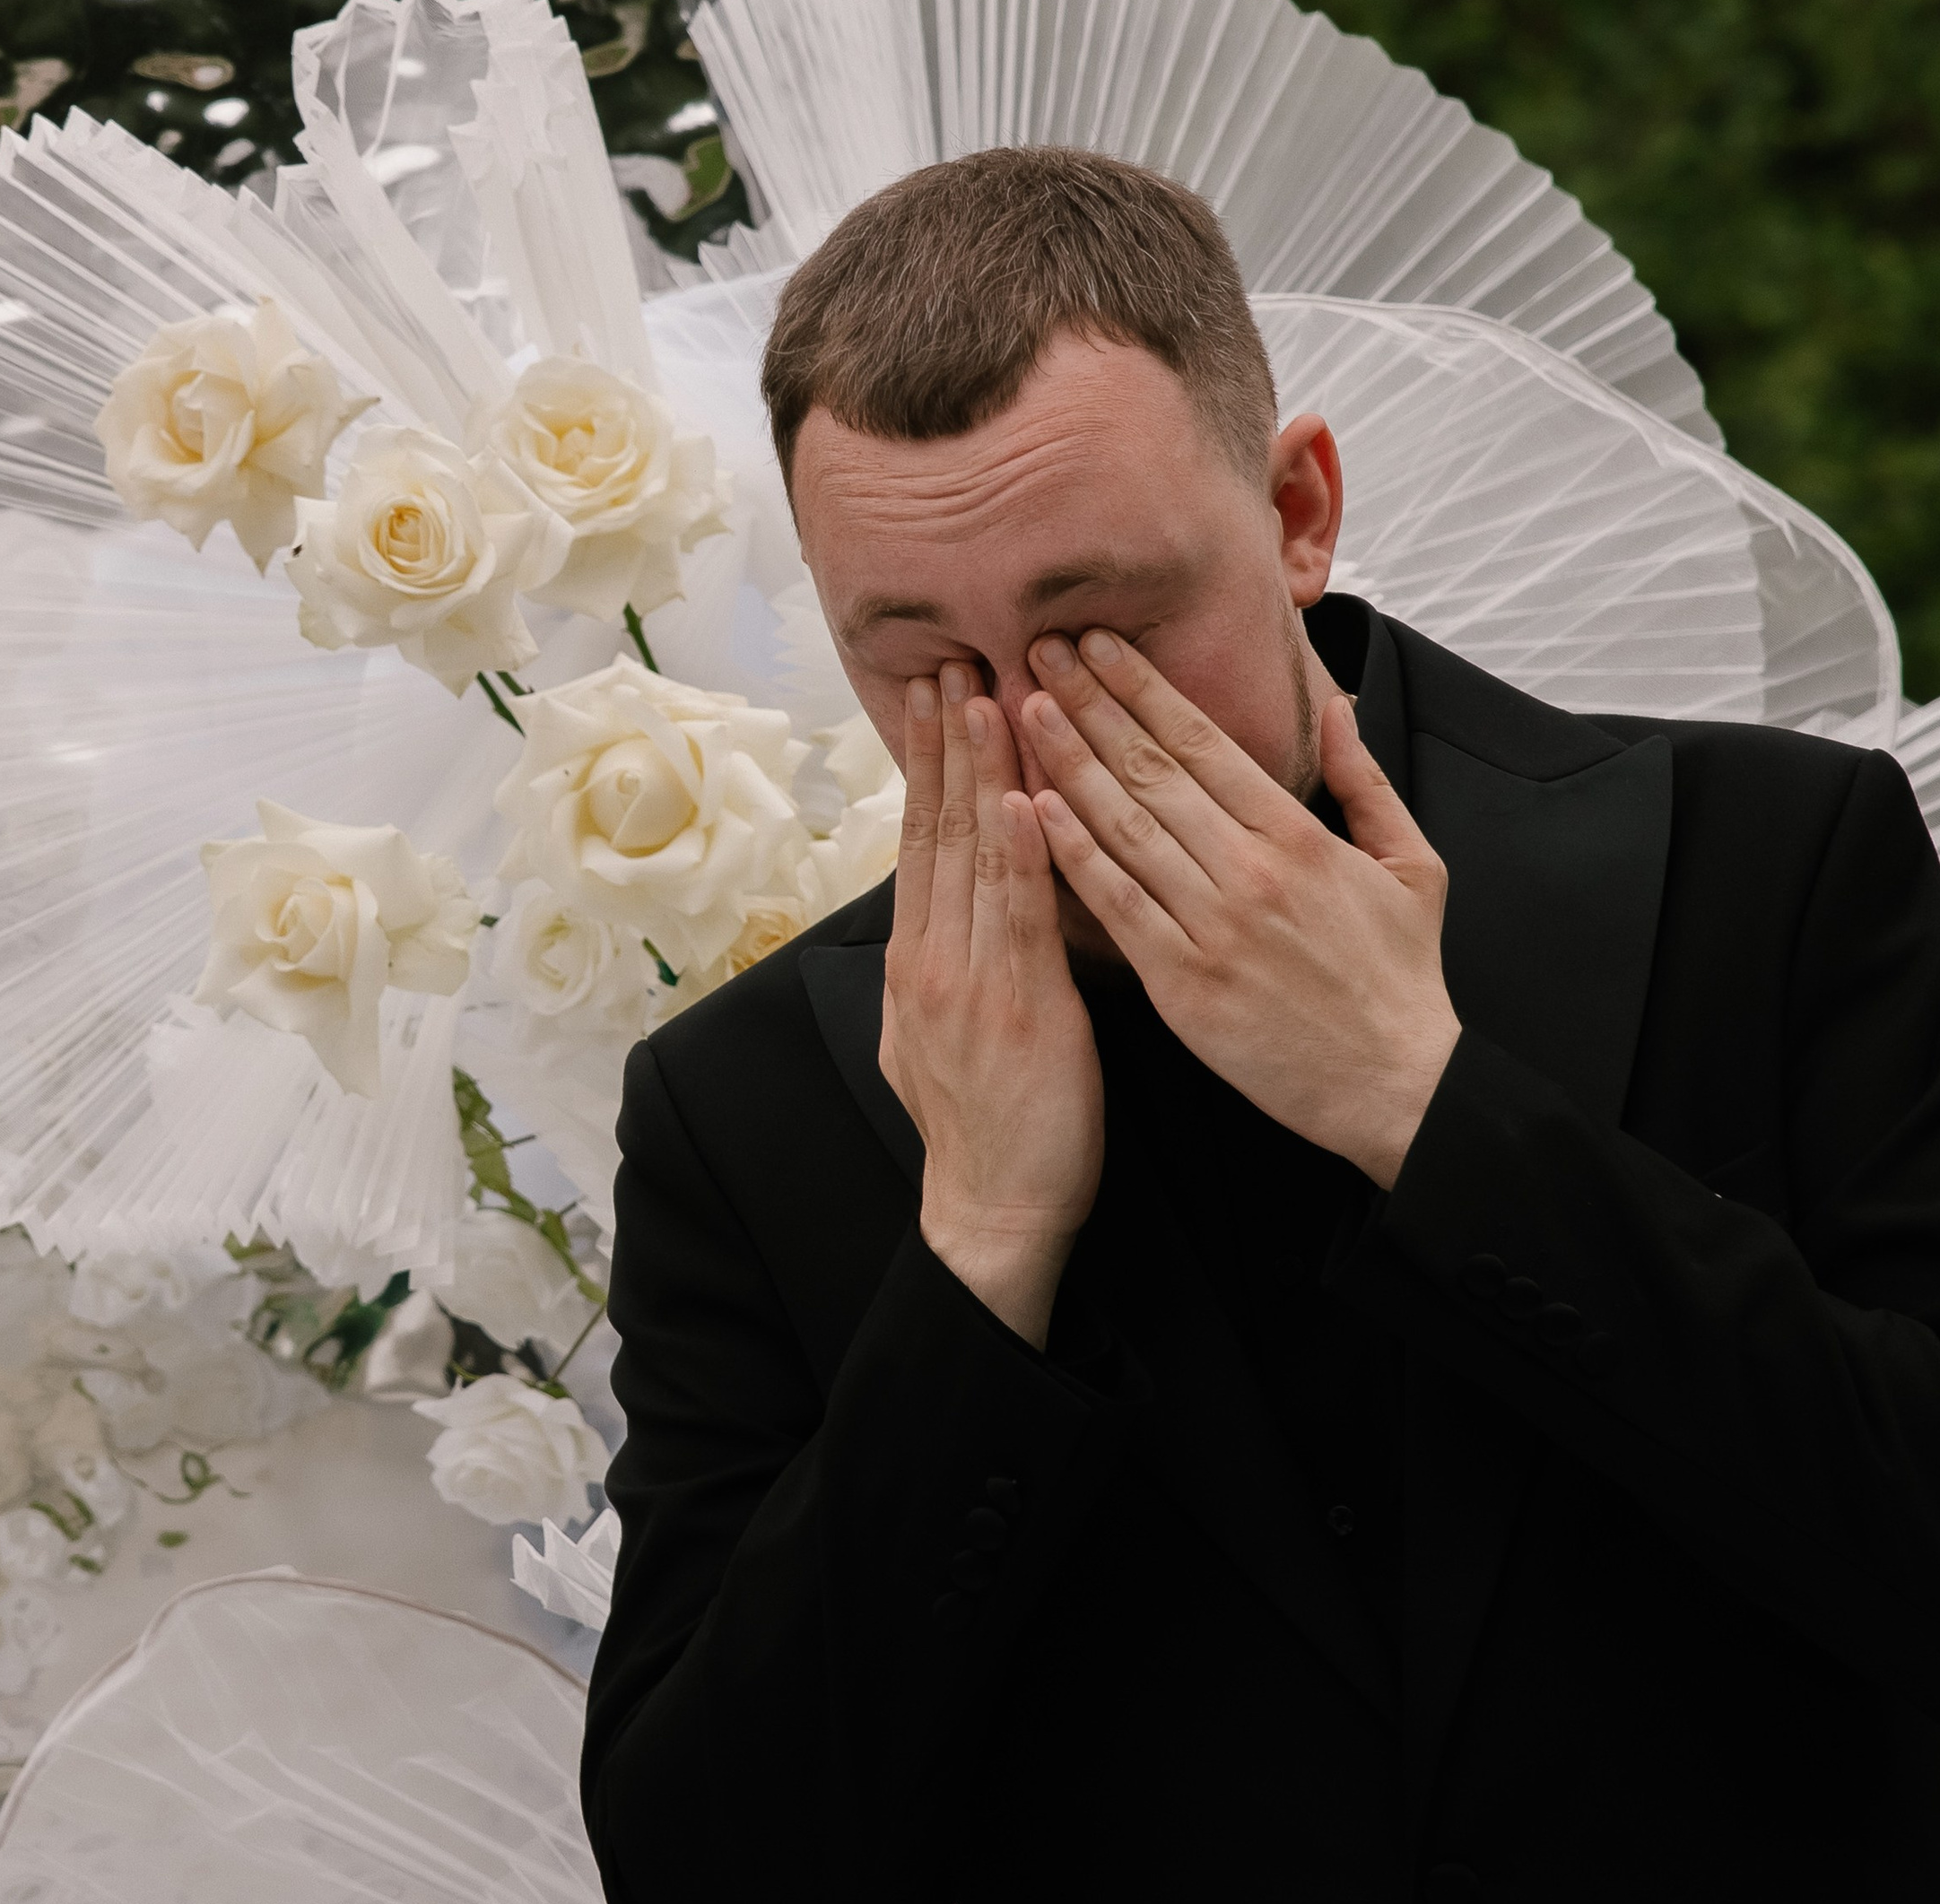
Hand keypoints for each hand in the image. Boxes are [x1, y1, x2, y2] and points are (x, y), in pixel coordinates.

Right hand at [880, 664, 1104, 1346]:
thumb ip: (948, 967)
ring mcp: (969, 981)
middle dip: (945, 739)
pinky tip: (1019, 798)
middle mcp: (933, 958)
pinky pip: (1017, 919)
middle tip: (949, 657)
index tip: (932, 692)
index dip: (926, 762)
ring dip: (979, 770)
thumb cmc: (989, 1130)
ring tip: (984, 691)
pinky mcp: (1017, 1009)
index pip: (922, 839)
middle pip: (937, 829)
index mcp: (920, 960)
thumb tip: (945, 920)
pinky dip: (1016, 854)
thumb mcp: (943, 1036)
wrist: (992, 1209)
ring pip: (971, 858)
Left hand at [1022, 629, 1458, 1189]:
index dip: (1142, 687)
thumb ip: (1365, 780)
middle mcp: (1248, 869)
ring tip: (1023, 711)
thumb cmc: (1400, 978)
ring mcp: (1211, 925)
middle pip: (1151, 770)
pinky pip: (1115, 905)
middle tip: (1039, 652)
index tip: (1097, 645)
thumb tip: (1335, 703)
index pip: (1202, 741)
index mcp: (1296, 834)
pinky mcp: (1182, 983)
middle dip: (1089, 705)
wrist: (1395, 1083)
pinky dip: (1073, 854)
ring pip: (1123, 827)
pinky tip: (1032, 811)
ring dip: (1066, 763)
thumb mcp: (1412, 864)